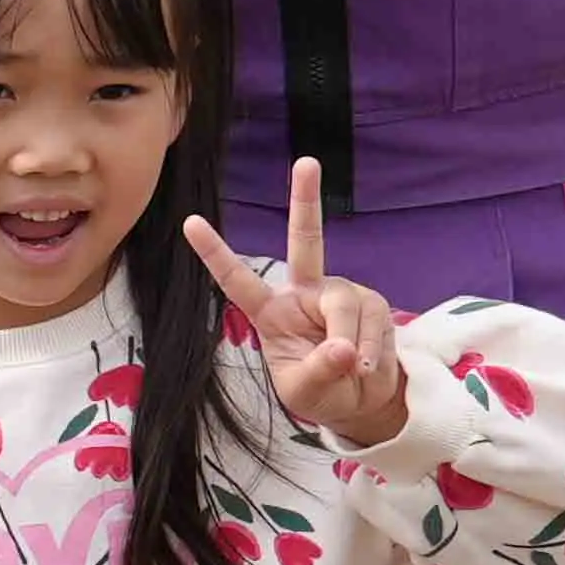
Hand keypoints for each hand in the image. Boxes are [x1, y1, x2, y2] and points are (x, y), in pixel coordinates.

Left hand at [182, 155, 413, 449]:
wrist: (361, 402)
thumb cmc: (321, 394)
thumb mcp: (306, 394)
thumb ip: (319, 371)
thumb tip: (344, 349)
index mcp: (271, 312)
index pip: (237, 280)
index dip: (215, 253)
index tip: (189, 222)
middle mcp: (304, 293)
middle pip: (305, 241)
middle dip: (306, 200)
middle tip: (306, 162)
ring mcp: (339, 294)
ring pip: (347, 307)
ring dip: (354, 344)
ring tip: (354, 371)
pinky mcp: (371, 303)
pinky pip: (374, 323)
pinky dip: (373, 350)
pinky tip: (368, 367)